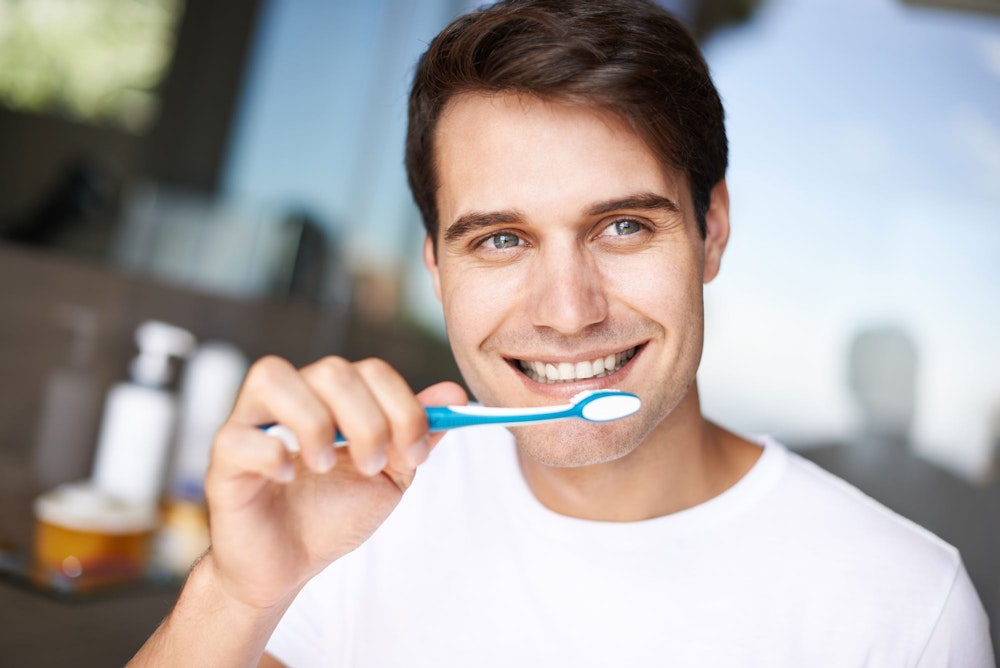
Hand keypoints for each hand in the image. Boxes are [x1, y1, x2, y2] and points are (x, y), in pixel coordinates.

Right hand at [202, 355, 466, 610]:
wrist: (288, 564)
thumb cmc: (333, 513)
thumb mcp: (390, 474)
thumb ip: (418, 431)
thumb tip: (454, 392)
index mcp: (334, 398)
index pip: (372, 370)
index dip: (403, 407)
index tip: (415, 453)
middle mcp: (293, 397)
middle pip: (331, 370)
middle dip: (367, 420)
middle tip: (371, 465)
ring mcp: (253, 422)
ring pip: (272, 376)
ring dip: (314, 424)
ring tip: (326, 467)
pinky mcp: (225, 456)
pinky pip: (239, 434)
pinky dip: (272, 453)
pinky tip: (290, 476)